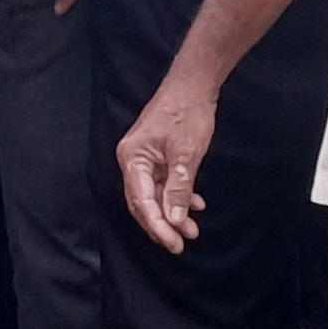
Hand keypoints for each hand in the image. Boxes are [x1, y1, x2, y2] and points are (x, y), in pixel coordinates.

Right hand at [118, 65, 217, 253]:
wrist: (194, 84)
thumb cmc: (187, 113)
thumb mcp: (187, 154)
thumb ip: (178, 188)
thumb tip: (172, 221)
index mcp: (132, 158)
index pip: (140, 201)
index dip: (157, 226)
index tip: (174, 243)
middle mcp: (133, 160)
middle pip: (143, 202)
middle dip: (163, 224)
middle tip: (181, 243)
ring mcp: (144, 158)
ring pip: (154, 195)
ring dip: (172, 212)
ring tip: (192, 229)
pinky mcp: (157, 155)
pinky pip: (163, 183)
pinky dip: (177, 195)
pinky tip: (194, 204)